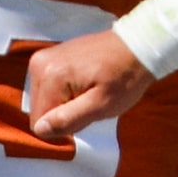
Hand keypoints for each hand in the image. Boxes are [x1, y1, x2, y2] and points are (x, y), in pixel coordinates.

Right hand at [30, 30, 156, 138]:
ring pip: (44, 100)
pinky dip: (66, 92)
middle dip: (63, 114)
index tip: (87, 114)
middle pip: (40, 110)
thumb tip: (40, 130)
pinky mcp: (52, 56)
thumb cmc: (125, 78)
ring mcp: (44, 57)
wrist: (138, 46)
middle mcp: (39, 64)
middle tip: (90, 103)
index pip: (40, 121)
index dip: (64, 126)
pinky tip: (86, 84)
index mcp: (49, 75)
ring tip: (90, 92)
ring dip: (65, 103)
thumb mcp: (101, 105)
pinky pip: (50, 87)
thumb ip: (68, 119)